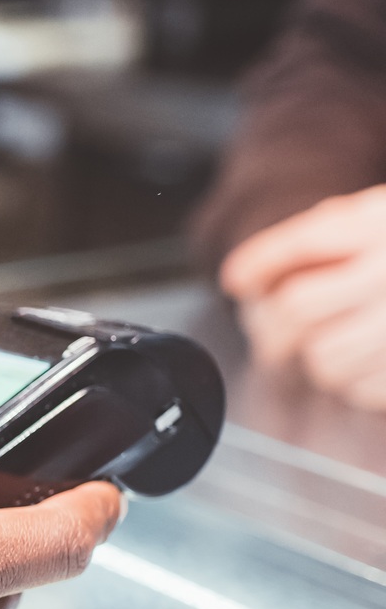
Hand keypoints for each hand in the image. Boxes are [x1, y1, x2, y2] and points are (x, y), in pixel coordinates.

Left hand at [220, 185, 385, 409]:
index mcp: (384, 227)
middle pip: (298, 307)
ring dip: (317, 355)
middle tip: (272, 325)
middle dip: (273, 321)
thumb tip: (245, 278)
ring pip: (322, 357)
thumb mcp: (380, 218)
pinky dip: (354, 380)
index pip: (306, 243)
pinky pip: (359, 390)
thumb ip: (326, 232)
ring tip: (336, 339)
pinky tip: (371, 359)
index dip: (260, 261)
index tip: (238, 278)